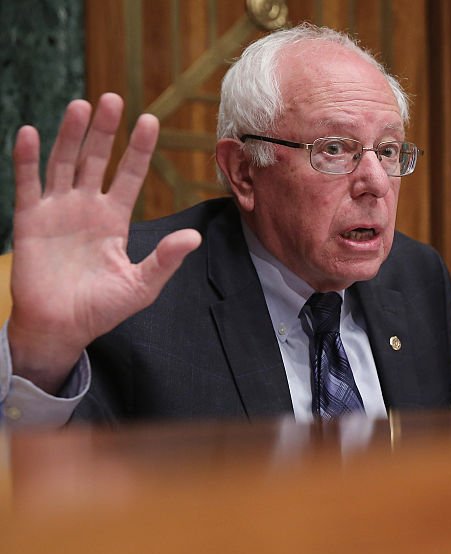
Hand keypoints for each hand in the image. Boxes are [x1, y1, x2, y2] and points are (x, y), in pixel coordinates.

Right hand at [9, 93, 201, 393]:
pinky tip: (30, 132)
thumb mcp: (141, 285)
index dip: (139, 149)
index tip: (150, 120)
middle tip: (114, 98)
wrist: (62, 329)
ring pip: (64, 163)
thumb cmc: (102, 309)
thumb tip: (194, 237)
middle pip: (96, 159)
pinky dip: (27, 158)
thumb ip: (165, 260)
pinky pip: (28, 183)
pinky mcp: (29, 220)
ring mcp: (57, 211)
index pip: (129, 175)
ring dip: (71, 135)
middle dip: (105, 130)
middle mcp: (86, 207)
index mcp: (114, 219)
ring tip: (81, 106)